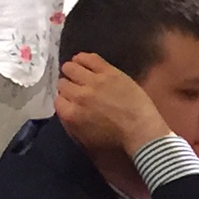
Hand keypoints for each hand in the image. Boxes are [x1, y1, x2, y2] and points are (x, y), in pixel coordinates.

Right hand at [55, 53, 169, 157]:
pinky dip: (83, 58)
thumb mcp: (85, 139)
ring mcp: (93, 81)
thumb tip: (65, 108)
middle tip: (77, 88)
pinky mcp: (109, 72)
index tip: (71, 100)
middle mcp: (78, 95)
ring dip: (72, 71)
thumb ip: (70, 123)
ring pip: (71, 67)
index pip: (57, 100)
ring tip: (78, 73)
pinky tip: (82, 60)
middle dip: (68, 86)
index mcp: (71, 114)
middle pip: (63, 83)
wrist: (141, 130)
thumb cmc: (115, 140)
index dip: (65, 100)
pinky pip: (89, 58)